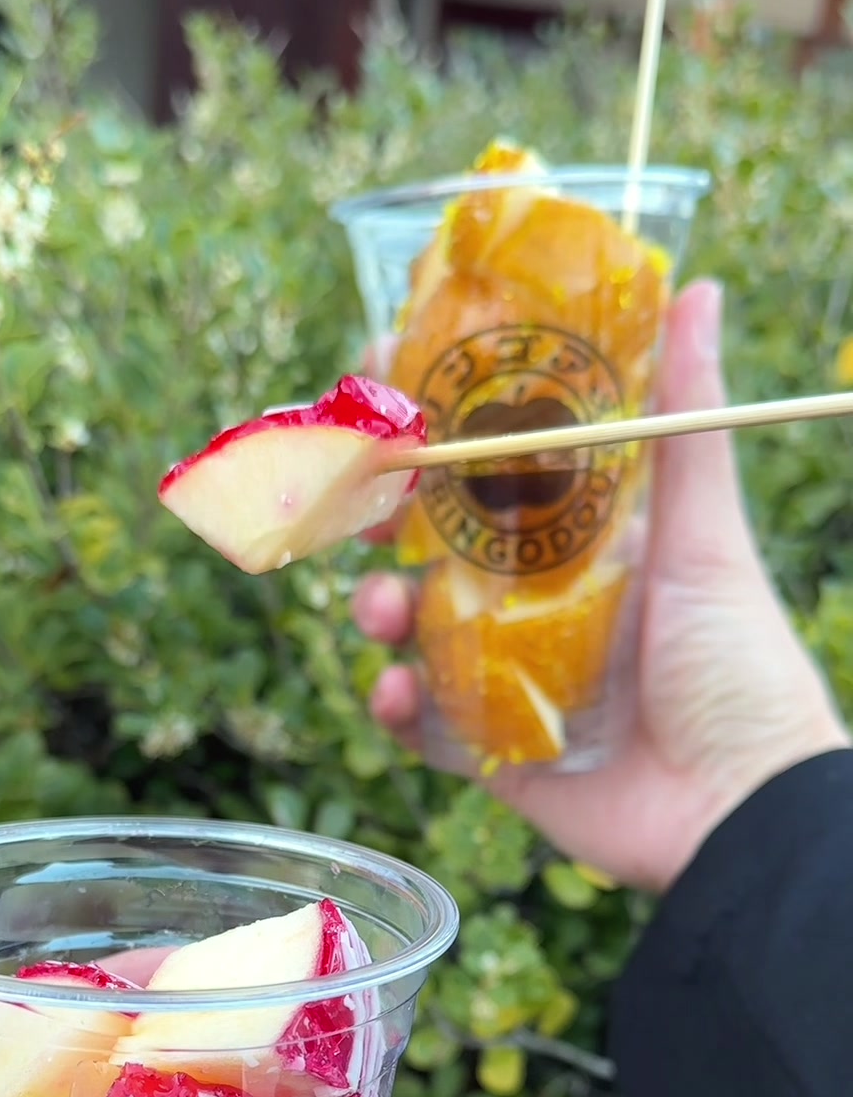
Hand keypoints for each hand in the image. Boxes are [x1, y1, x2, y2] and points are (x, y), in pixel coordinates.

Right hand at [355, 280, 849, 891]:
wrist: (740, 807)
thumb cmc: (738, 664)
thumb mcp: (704, 536)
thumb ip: (687, 421)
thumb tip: (698, 289)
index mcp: (592, 546)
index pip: (497, 477)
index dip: (439, 440)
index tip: (388, 394)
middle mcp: (546, 608)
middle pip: (438, 554)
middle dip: (384, 528)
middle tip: (355, 505)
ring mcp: (516, 682)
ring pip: (418, 635)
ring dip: (380, 613)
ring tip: (379, 611)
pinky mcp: (501, 756)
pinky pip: (427, 728)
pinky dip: (396, 709)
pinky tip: (391, 692)